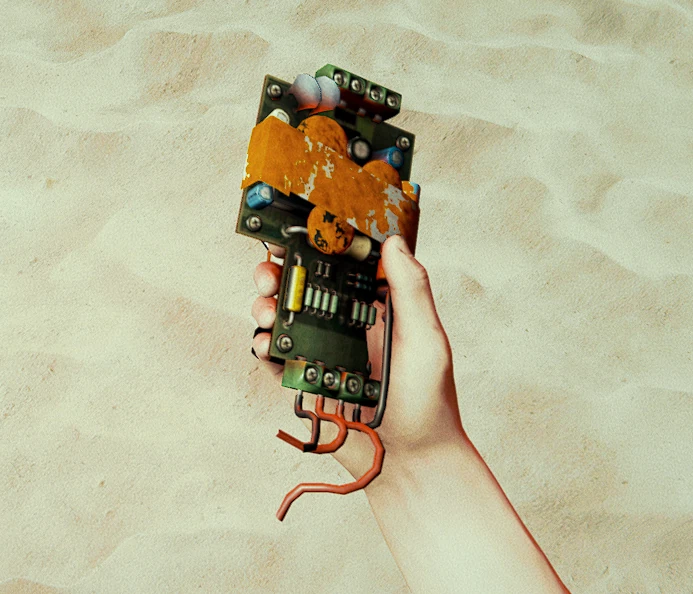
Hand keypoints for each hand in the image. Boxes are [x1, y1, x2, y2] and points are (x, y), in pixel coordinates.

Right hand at [252, 235, 465, 477]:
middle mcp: (346, 325)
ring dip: (267, 305)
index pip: (341, 264)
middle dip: (280, 272)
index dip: (317, 244)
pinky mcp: (304, 381)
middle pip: (303, 285)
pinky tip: (265, 343)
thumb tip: (393, 242)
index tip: (298, 229)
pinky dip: (263, 345)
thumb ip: (411, 290)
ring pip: (283, 317)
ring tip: (267, 307)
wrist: (410, 462)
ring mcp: (322, 352)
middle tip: (270, 270)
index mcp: (376, 307)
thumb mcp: (427, 340)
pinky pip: (275, 357)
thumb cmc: (430, 403)